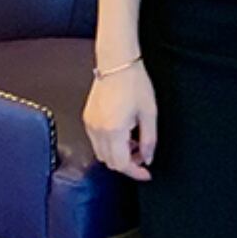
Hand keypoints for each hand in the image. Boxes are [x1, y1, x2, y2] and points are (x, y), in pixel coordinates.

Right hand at [83, 64, 156, 181]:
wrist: (117, 63)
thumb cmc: (134, 84)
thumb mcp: (149, 114)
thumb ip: (149, 140)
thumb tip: (147, 159)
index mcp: (113, 131)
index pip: (122, 164)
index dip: (135, 172)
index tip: (146, 173)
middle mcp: (97, 131)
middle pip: (110, 162)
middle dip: (128, 163)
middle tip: (142, 152)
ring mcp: (90, 124)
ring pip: (102, 154)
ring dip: (118, 154)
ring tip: (133, 140)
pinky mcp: (87, 118)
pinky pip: (97, 142)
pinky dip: (110, 145)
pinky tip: (123, 133)